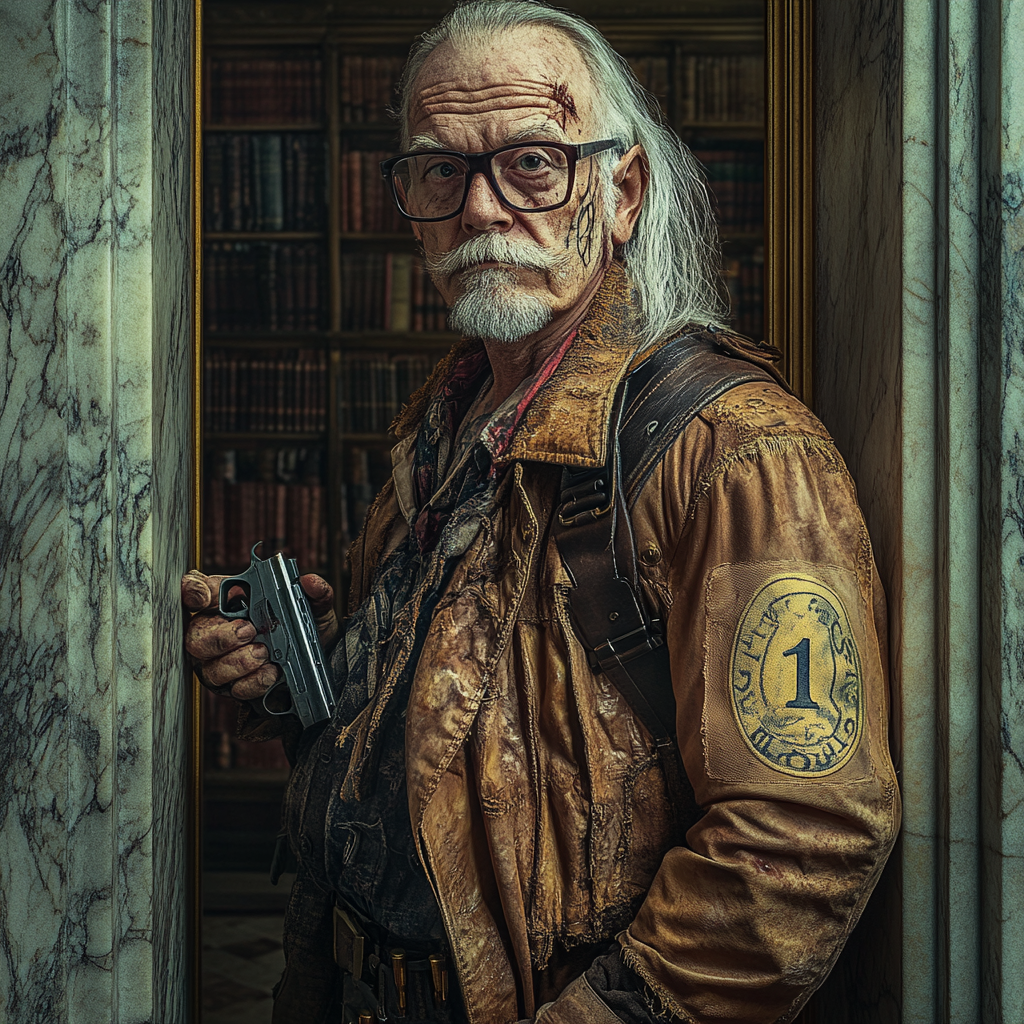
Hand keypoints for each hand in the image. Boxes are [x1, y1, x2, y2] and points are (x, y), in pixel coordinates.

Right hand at [181, 569, 337, 701]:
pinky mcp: (235, 687)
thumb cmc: (303, 628)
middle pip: (195, 636)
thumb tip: (310, 582)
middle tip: (247, 630)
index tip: (203, 597)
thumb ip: (314, 592)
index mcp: (231, 601)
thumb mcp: (313, 606)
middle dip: (219, 635)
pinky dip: (253, 681)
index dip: (193, 590)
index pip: (198, 589)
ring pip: (211, 667)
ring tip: (264, 652)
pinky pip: (235, 688)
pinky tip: (270, 672)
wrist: (316, 664)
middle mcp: (218, 631)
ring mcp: (222, 661)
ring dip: (238, 661)